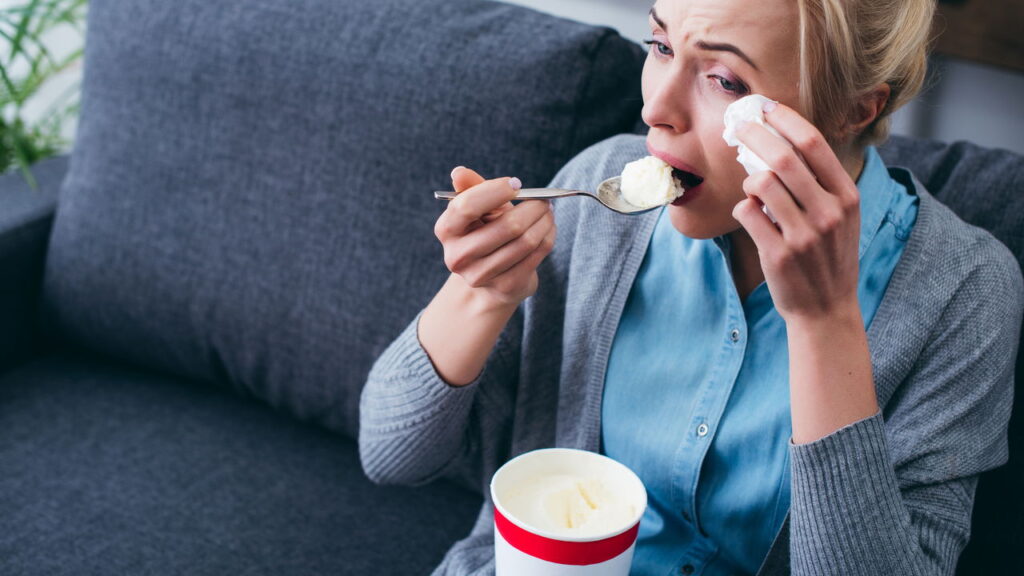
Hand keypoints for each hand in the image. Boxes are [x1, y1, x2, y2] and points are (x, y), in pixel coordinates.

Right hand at [435, 167, 555, 308]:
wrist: (491, 277)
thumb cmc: (485, 232)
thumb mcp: (478, 209)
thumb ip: (471, 189)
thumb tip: (459, 172)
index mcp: (446, 230)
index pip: (466, 206)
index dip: (494, 191)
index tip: (516, 183)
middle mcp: (458, 256)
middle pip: (507, 226)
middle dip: (532, 207)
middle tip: (544, 199)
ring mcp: (481, 275)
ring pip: (526, 241)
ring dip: (544, 221)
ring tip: (548, 211)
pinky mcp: (505, 286)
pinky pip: (536, 255)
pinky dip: (547, 237)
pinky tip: (548, 228)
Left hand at [731, 102, 861, 323]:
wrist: (826, 308)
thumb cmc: (828, 256)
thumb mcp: (840, 216)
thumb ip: (819, 182)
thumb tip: (780, 141)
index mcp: (847, 196)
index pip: (813, 143)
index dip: (784, 119)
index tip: (764, 107)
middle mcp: (829, 212)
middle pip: (782, 157)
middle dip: (754, 135)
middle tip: (736, 128)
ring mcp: (804, 234)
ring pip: (761, 184)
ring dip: (749, 179)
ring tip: (753, 187)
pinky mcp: (779, 253)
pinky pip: (747, 213)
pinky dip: (744, 208)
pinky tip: (752, 215)